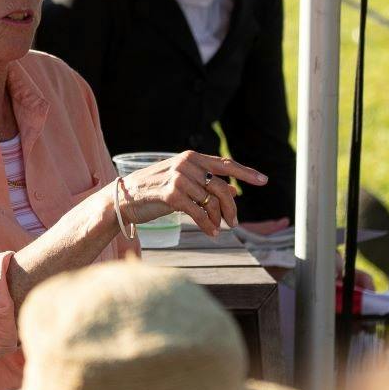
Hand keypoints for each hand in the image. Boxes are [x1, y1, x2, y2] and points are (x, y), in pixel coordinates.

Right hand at [116, 151, 266, 236]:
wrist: (124, 198)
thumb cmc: (154, 191)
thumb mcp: (183, 183)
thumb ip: (206, 183)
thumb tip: (233, 190)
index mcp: (191, 157)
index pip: (225, 164)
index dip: (246, 173)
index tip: (264, 180)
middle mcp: (186, 164)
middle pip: (221, 188)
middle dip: (231, 207)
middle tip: (234, 222)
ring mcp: (179, 178)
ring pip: (211, 202)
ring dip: (218, 218)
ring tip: (218, 227)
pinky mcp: (171, 195)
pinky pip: (199, 213)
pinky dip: (207, 225)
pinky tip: (211, 232)